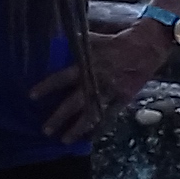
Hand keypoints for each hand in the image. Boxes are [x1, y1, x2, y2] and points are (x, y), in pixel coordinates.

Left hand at [30, 19, 175, 142]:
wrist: (147, 47)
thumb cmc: (117, 42)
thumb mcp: (94, 39)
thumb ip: (75, 43)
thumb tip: (54, 38)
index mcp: (86, 65)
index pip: (62, 78)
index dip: (47, 87)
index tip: (32, 97)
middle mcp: (96, 81)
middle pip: (74, 102)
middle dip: (59, 117)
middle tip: (45, 130)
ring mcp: (110, 91)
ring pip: (91, 113)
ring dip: (77, 128)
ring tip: (65, 140)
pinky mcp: (123, 98)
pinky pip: (109, 115)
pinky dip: (99, 127)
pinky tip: (89, 138)